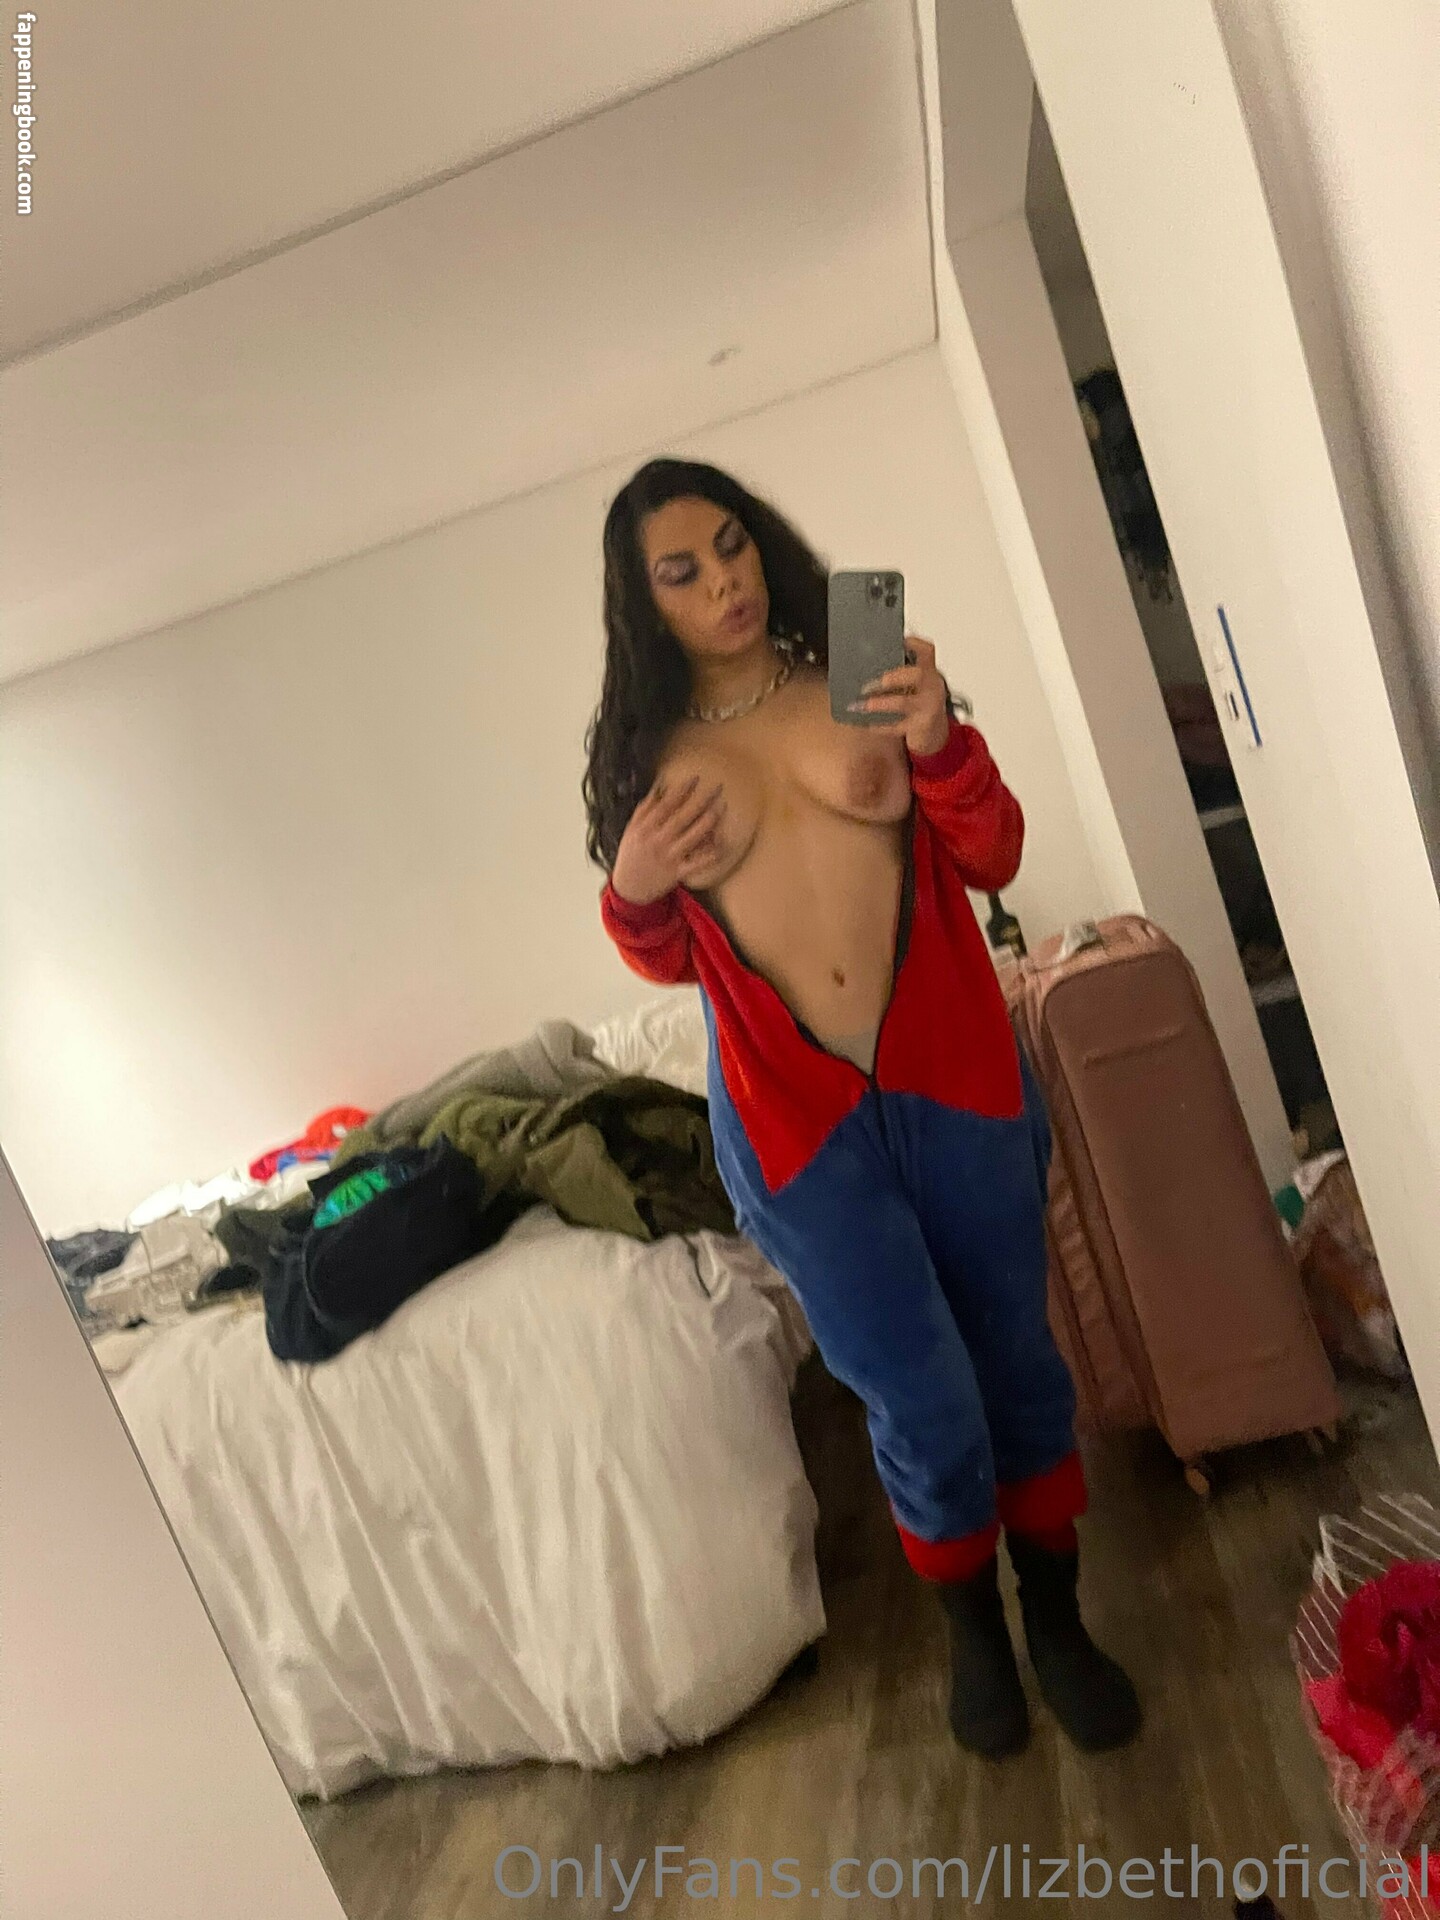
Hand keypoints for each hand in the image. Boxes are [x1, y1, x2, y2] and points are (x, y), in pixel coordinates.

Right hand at [611, 772, 725, 904]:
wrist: (629, 889)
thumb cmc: (631, 855)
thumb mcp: (631, 830)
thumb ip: (645, 809)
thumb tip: (659, 788)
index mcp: (645, 828)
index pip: (666, 805)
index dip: (682, 790)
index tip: (696, 778)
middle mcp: (658, 841)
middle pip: (683, 817)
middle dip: (702, 800)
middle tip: (718, 787)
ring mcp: (669, 857)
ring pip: (693, 837)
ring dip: (709, 821)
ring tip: (721, 807)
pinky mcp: (678, 873)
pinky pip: (697, 863)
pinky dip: (710, 854)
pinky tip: (721, 843)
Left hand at [848, 634, 950, 756]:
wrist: (932, 733)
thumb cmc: (918, 704)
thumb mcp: (914, 685)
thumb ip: (899, 673)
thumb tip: (866, 665)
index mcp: (929, 672)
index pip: (927, 652)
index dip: (914, 644)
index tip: (900, 641)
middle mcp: (932, 687)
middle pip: (916, 675)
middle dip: (890, 677)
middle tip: (868, 684)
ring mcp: (929, 707)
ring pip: (904, 702)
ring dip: (879, 703)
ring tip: (861, 705)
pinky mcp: (922, 726)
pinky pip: (898, 725)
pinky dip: (881, 725)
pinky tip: (868, 723)